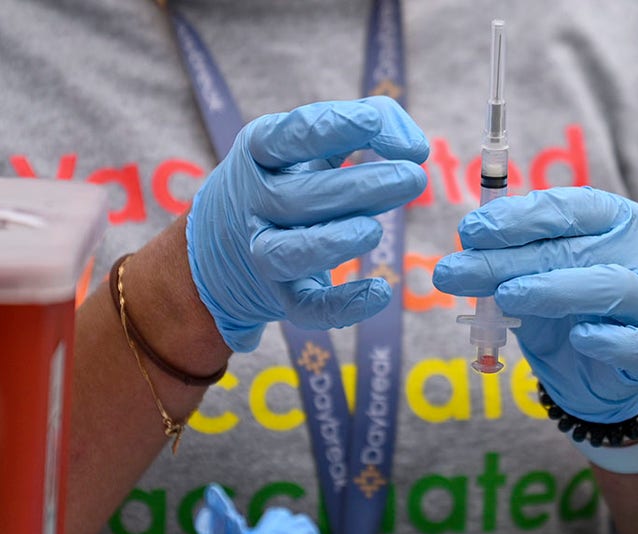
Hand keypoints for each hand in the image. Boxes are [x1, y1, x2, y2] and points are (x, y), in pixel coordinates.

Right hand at [187, 97, 428, 351]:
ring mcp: (261, 252)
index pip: (285, 136)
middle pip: (295, 198)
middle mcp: (254, 202)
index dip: (329, 127)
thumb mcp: (311, 143)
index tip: (372, 122)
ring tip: (376, 230)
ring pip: (288, 254)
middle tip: (413, 177)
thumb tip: (414, 145)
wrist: (223, 243)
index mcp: (259, 153)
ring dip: (333, 242)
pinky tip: (382, 292)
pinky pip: (306, 307)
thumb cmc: (289, 177)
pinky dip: (342, 305)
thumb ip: (365, 125)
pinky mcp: (281, 295)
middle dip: (358, 187)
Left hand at [433, 187, 637, 422]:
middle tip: (457, 271)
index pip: (566, 208)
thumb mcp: (528, 276)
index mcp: (612, 218)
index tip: (469, 231)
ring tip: (507, 296)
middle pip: (573, 248)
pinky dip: (609, 340)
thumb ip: (505, 258)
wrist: (589, 370)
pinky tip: (580, 336)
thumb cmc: (560, 308)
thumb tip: (465, 248)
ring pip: (613, 287)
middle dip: (508, 259)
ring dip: (554, 289)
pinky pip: (637, 343)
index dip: (516, 218)